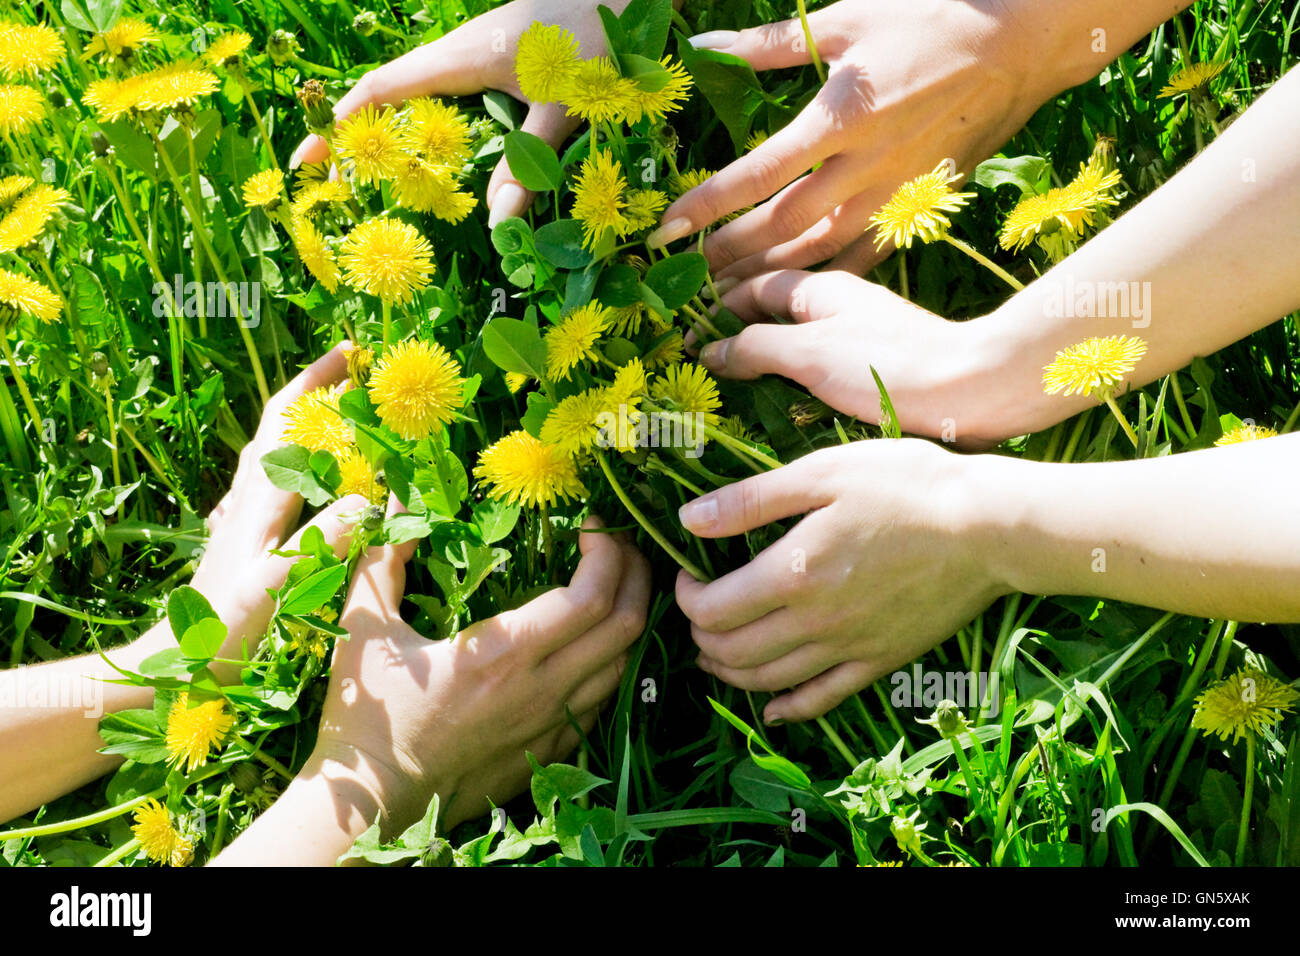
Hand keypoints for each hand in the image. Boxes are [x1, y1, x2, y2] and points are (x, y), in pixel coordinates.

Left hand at [0, 346, 367, 822]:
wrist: (173, 666)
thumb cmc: (221, 631)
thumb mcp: (276, 587)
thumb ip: (318, 542)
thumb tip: (364, 495)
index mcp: (257, 500)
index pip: (286, 420)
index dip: (317, 382)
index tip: (355, 354)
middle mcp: (247, 499)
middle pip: (280, 426)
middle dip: (318, 393)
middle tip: (363, 377)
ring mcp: (243, 519)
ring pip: (276, 454)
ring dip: (309, 427)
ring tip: (350, 419)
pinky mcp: (245, 541)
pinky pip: (278, 486)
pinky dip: (302, 466)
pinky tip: (317, 481)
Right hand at [290, 0, 632, 226]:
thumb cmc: (594, 35)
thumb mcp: (564, 105)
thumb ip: (529, 162)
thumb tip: (498, 224)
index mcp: (458, 58)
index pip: (380, 90)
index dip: (342, 125)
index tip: (310, 161)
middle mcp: (454, 53)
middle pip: (384, 93)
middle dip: (351, 134)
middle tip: (324, 180)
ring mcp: (471, 55)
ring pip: (409, 94)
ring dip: (383, 130)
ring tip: (360, 177)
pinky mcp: (492, 61)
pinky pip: (439, 95)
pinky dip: (419, 125)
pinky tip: (425, 156)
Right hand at [312, 515, 650, 831]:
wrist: (373, 805)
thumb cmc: (365, 717)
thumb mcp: (364, 628)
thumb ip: (385, 558)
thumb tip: (397, 498)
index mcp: (502, 655)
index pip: (591, 596)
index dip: (607, 552)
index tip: (592, 524)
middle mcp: (541, 690)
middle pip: (627, 625)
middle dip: (636, 573)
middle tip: (617, 544)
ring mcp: (551, 725)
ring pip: (625, 664)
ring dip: (630, 615)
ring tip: (616, 583)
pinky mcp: (552, 752)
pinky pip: (604, 699)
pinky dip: (613, 660)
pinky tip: (594, 640)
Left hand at [649, 0, 1053, 277]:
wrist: (1015, 47)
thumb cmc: (926, 24)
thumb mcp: (844, 23)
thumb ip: (767, 46)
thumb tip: (702, 48)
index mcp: (840, 118)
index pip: (756, 174)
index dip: (706, 206)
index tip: (665, 232)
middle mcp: (864, 166)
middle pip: (782, 226)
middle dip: (730, 252)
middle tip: (691, 271)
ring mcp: (893, 195)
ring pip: (820, 252)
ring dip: (769, 274)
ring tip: (728, 290)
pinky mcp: (917, 209)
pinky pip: (865, 258)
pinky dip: (826, 278)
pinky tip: (793, 292)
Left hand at [675, 440, 1004, 723]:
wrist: (989, 527)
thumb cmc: (907, 485)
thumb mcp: (821, 472)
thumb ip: (750, 500)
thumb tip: (688, 519)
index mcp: (791, 574)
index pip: (711, 609)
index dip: (684, 596)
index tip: (686, 573)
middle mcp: (814, 623)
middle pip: (731, 652)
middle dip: (699, 636)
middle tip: (698, 611)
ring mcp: (849, 649)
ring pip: (767, 682)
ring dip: (729, 672)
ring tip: (715, 653)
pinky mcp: (881, 662)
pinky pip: (823, 700)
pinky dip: (788, 709)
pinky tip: (773, 709)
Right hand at [701, 269, 1017, 447]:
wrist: (969, 392)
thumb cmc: (886, 366)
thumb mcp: (808, 354)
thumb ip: (754, 347)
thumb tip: (708, 348)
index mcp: (821, 286)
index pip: (753, 285)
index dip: (715, 305)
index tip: (681, 333)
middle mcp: (839, 303)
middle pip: (772, 307)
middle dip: (732, 324)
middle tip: (692, 353)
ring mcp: (859, 334)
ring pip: (794, 335)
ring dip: (760, 349)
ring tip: (725, 376)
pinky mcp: (875, 365)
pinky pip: (816, 359)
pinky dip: (788, 370)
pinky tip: (777, 393)